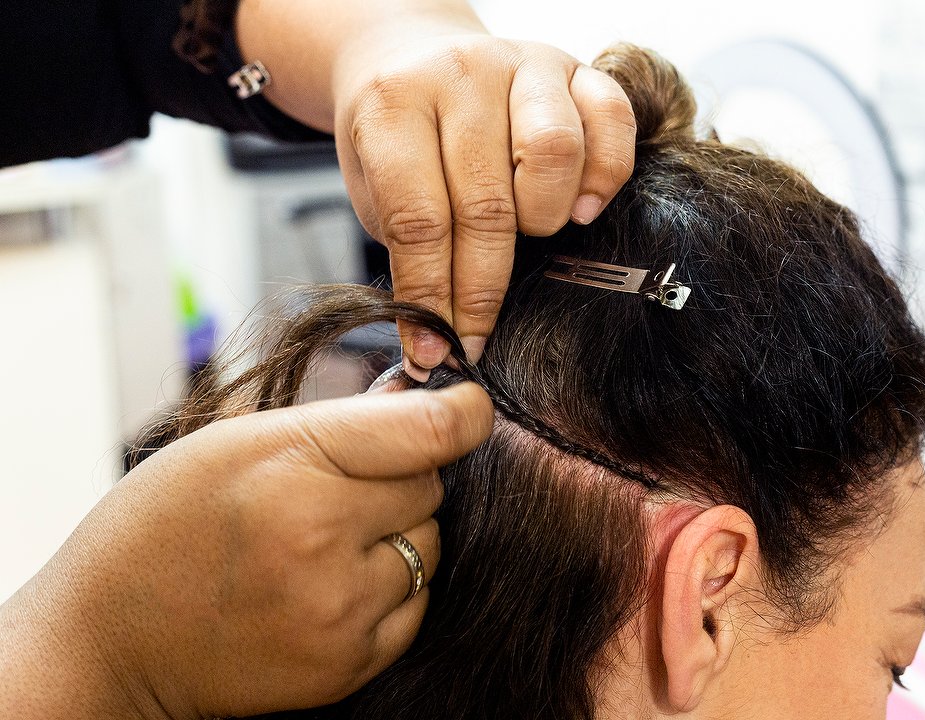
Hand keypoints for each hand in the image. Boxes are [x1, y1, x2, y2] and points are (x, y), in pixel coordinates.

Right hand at [0, 383, 492, 719]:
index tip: (469, 406)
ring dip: (396, 536)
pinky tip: (329, 584)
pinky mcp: (348, 665)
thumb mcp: (236, 441)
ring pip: (429, 547)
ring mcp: (340, 612)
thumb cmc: (163, 524)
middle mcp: (323, 542)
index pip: (430, 432)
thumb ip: (337, 421)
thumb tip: (425, 399)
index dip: (463, 412)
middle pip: (431, 487)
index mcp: (293, 471)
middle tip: (335, 489)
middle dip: (398, 479)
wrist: (108, 642)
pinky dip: (388, 589)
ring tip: (324, 541)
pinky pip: (415, 604)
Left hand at [332, 33, 636, 377]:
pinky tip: (580, 207)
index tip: (435, 347)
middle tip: (476, 332)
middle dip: (482, 289)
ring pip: (555, 153)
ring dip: (545, 217)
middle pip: (487, 204)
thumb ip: (408, 252)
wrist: (411, 58)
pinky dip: (604, 177)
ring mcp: (523, 65)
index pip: (419, 219)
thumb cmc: (397, 137)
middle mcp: (461, 75)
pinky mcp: (577, 68)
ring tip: (530, 233)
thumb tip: (432, 347)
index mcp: (394, 104)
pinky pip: (613, 122)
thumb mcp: (375, 188)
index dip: (431, 296)